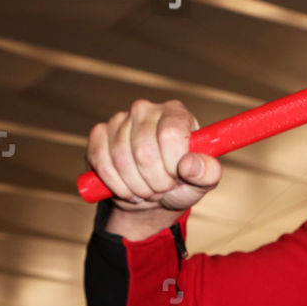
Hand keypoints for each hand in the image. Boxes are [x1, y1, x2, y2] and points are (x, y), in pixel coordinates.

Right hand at [85, 99, 222, 213]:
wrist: (153, 195)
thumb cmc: (182, 183)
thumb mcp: (203, 182)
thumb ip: (208, 173)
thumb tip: (189, 165)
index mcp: (176, 112)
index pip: (171, 134)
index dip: (173, 164)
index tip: (178, 177)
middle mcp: (146, 109)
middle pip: (144, 150)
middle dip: (155, 181)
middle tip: (162, 188)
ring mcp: (119, 120)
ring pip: (121, 160)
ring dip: (136, 186)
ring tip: (148, 189)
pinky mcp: (99, 135)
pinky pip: (101, 163)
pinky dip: (116, 184)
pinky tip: (128, 188)